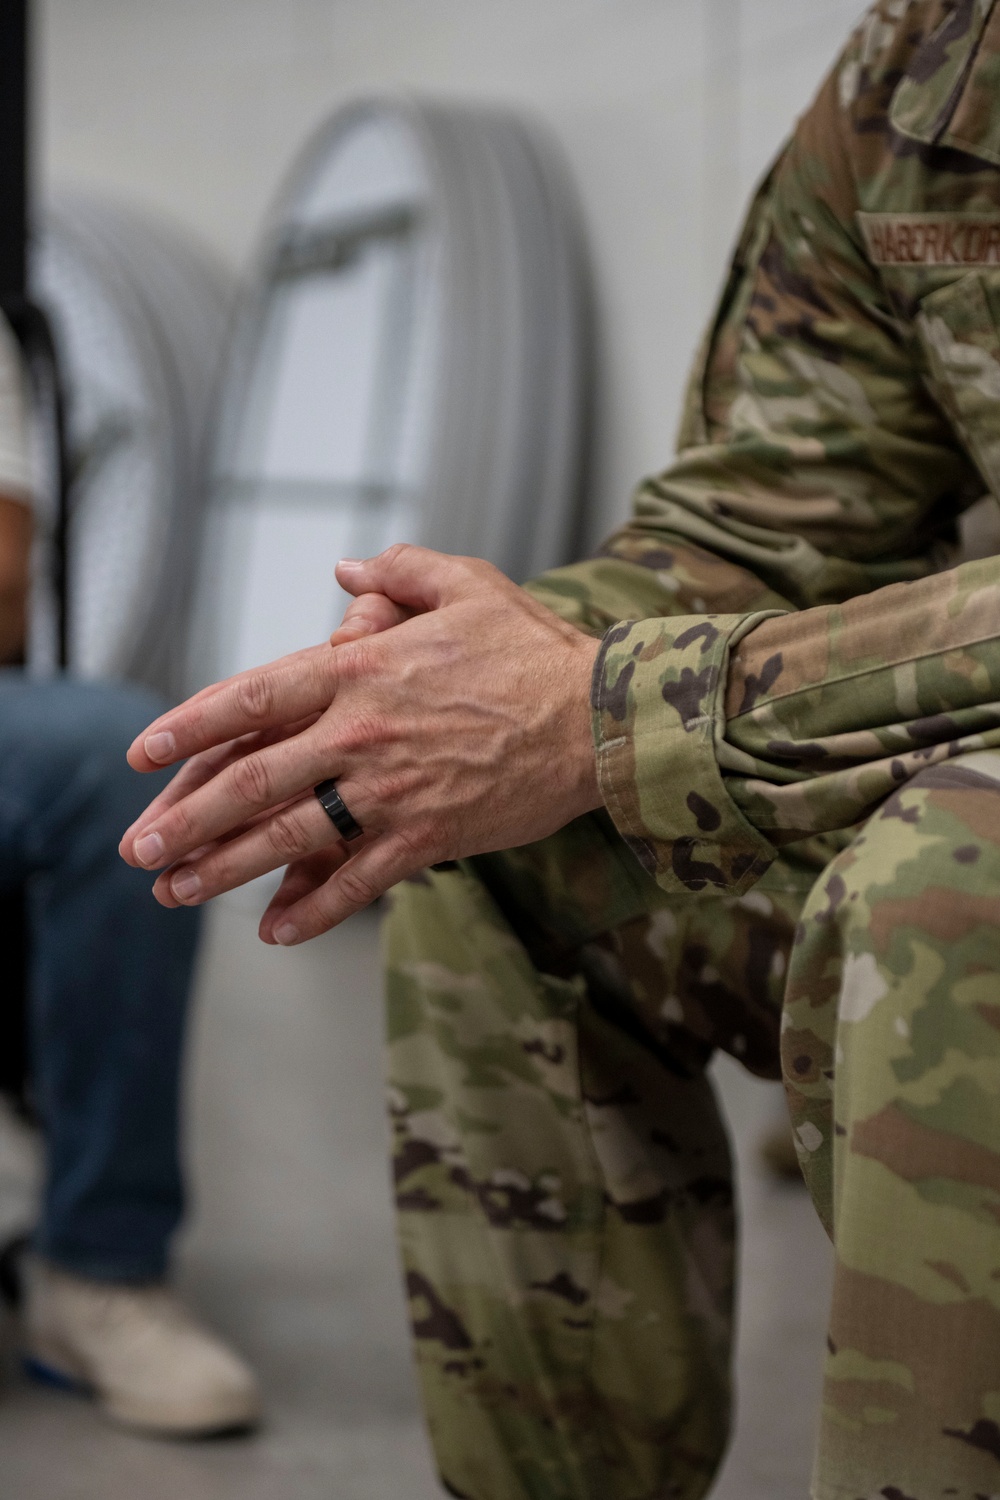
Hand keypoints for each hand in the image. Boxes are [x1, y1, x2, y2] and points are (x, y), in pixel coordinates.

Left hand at [119, 546, 602, 943]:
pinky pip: (360, 881)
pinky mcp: (430, 836)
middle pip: (253, 780)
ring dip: (226, 869)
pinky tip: (277, 932)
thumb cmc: (533, 648)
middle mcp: (363, 733)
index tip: (144, 752)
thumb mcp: (467, 584)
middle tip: (138, 849)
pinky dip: (316, 909)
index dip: (190, 725)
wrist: (601, 718)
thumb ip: (398, 570)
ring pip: (291, 836)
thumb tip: (344, 567)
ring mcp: (394, 790)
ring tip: (176, 893)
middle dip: (187, 819)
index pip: (253, 698)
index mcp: (362, 670)